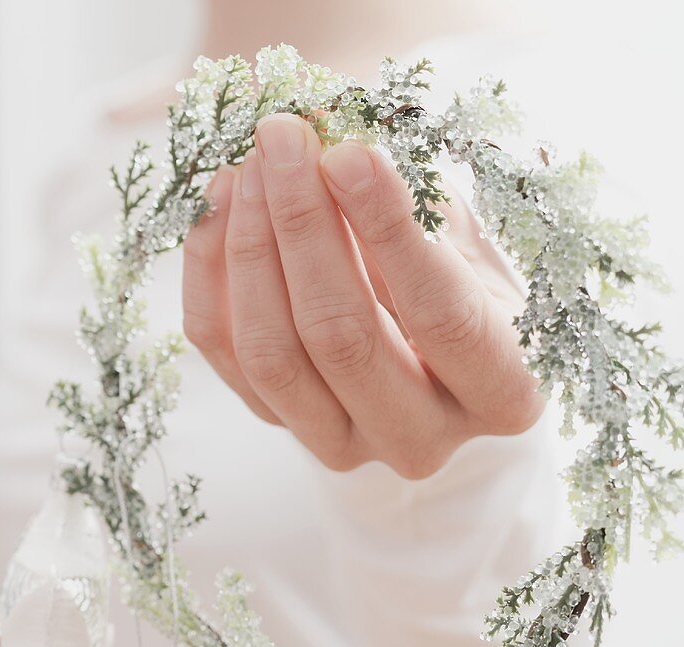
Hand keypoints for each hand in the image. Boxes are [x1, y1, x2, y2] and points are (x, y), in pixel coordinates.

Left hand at [182, 114, 543, 478]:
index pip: (443, 317)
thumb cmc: (468, 279)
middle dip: (303, 227)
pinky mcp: (284, 428)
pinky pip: (226, 356)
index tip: (347, 154)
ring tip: (248, 164)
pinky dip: (211, 275)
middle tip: (281, 138)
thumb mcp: (466, 238)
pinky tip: (221, 205)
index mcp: (503, 393)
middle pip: (343, 339)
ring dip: (250, 247)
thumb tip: (329, 133)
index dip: (390, 232)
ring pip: (273, 356)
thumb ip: (413, 197)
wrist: (434, 344)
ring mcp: (347, 445)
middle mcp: (424, 439)